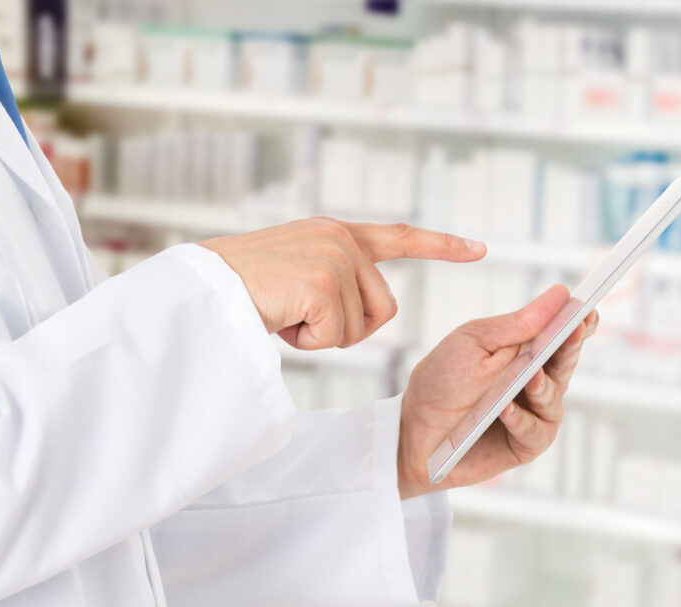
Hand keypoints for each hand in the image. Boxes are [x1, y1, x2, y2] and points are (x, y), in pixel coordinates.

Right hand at [201, 218, 485, 349]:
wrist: (200, 289)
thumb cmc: (240, 290)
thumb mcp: (295, 272)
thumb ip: (332, 278)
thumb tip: (363, 314)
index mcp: (336, 234)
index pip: (400, 237)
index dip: (442, 245)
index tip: (480, 248)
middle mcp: (340, 239)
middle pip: (384, 309)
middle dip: (348, 328)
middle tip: (300, 317)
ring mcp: (333, 259)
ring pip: (361, 328)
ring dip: (323, 336)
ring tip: (284, 314)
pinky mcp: (323, 283)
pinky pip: (337, 338)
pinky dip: (307, 343)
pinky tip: (279, 320)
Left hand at [397, 286, 598, 499]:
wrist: (413, 431)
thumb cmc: (441, 383)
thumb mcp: (473, 343)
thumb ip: (516, 325)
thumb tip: (560, 294)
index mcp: (524, 350)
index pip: (561, 333)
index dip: (578, 321)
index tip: (586, 309)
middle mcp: (535, 380)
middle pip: (566, 361)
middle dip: (571, 346)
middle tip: (574, 330)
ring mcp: (533, 413)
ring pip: (555, 397)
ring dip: (544, 387)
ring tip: (531, 377)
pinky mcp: (525, 443)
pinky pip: (535, 431)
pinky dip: (522, 419)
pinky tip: (506, 410)